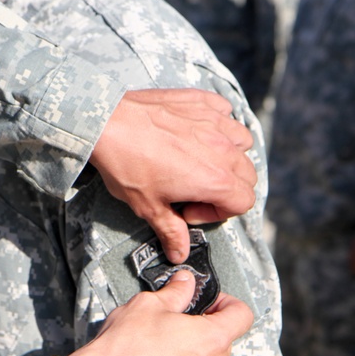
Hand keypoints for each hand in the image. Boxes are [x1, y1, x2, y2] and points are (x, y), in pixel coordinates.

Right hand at [65, 270, 253, 355]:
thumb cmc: (123, 347)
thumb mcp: (149, 304)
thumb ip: (176, 291)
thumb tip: (185, 283)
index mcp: (213, 339)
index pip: (242, 314)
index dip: (226, 301)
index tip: (206, 300)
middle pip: (224, 337)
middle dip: (205, 324)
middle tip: (176, 316)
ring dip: (192, 347)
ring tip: (161, 339)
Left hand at [90, 89, 256, 264]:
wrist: (106, 123)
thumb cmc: (127, 165)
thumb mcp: (148, 206)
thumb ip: (171, 231)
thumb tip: (179, 254)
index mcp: (215, 179)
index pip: (244, 202)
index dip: (218, 212)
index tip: (189, 210)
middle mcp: (223, 149)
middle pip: (247, 175)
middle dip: (227, 188)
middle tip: (193, 190)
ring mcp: (214, 121)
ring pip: (243, 142)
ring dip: (229, 154)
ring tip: (200, 160)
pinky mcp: (202, 101)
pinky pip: (227, 112)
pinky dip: (219, 123)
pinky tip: (198, 131)